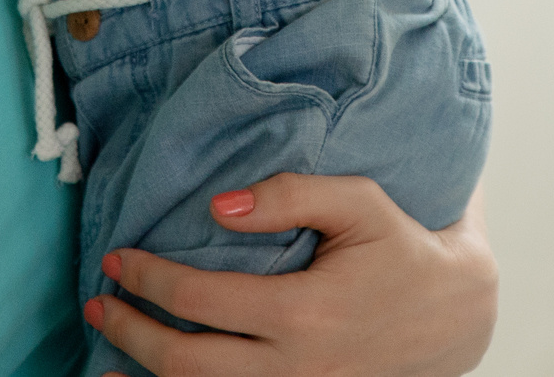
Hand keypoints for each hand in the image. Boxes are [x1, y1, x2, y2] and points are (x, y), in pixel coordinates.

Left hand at [88, 174, 496, 376]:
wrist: (454, 315)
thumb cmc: (401, 249)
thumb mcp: (358, 202)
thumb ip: (288, 195)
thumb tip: (216, 207)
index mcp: (304, 312)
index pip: (202, 298)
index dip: (150, 279)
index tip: (118, 258)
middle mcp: (297, 366)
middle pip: (187, 363)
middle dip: (131, 331)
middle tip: (99, 299)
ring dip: (143, 375)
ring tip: (104, 347)